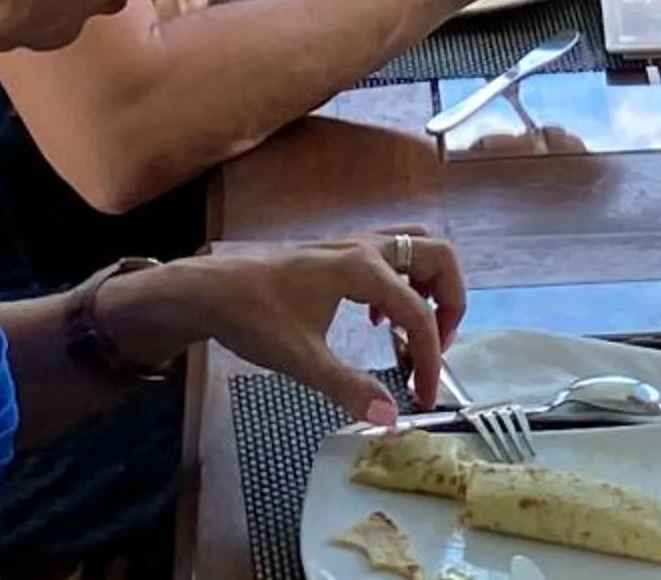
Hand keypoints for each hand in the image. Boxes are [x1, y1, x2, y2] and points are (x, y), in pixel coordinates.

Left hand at [146, 231, 465, 420]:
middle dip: (451, 300)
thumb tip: (391, 417)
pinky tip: (377, 318)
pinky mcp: (338, 250)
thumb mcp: (301, 360)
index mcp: (364, 270)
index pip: (419, 313)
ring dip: (430, 283)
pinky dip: (403, 280)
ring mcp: (352, 243)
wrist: (209, 290)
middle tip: (438, 344)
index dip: (431, 357)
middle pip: (438, 255)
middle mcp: (366, 247)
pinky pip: (392, 252)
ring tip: (415, 327)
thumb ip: (348, 386)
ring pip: (418, 245)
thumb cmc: (253, 318)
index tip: (423, 395)